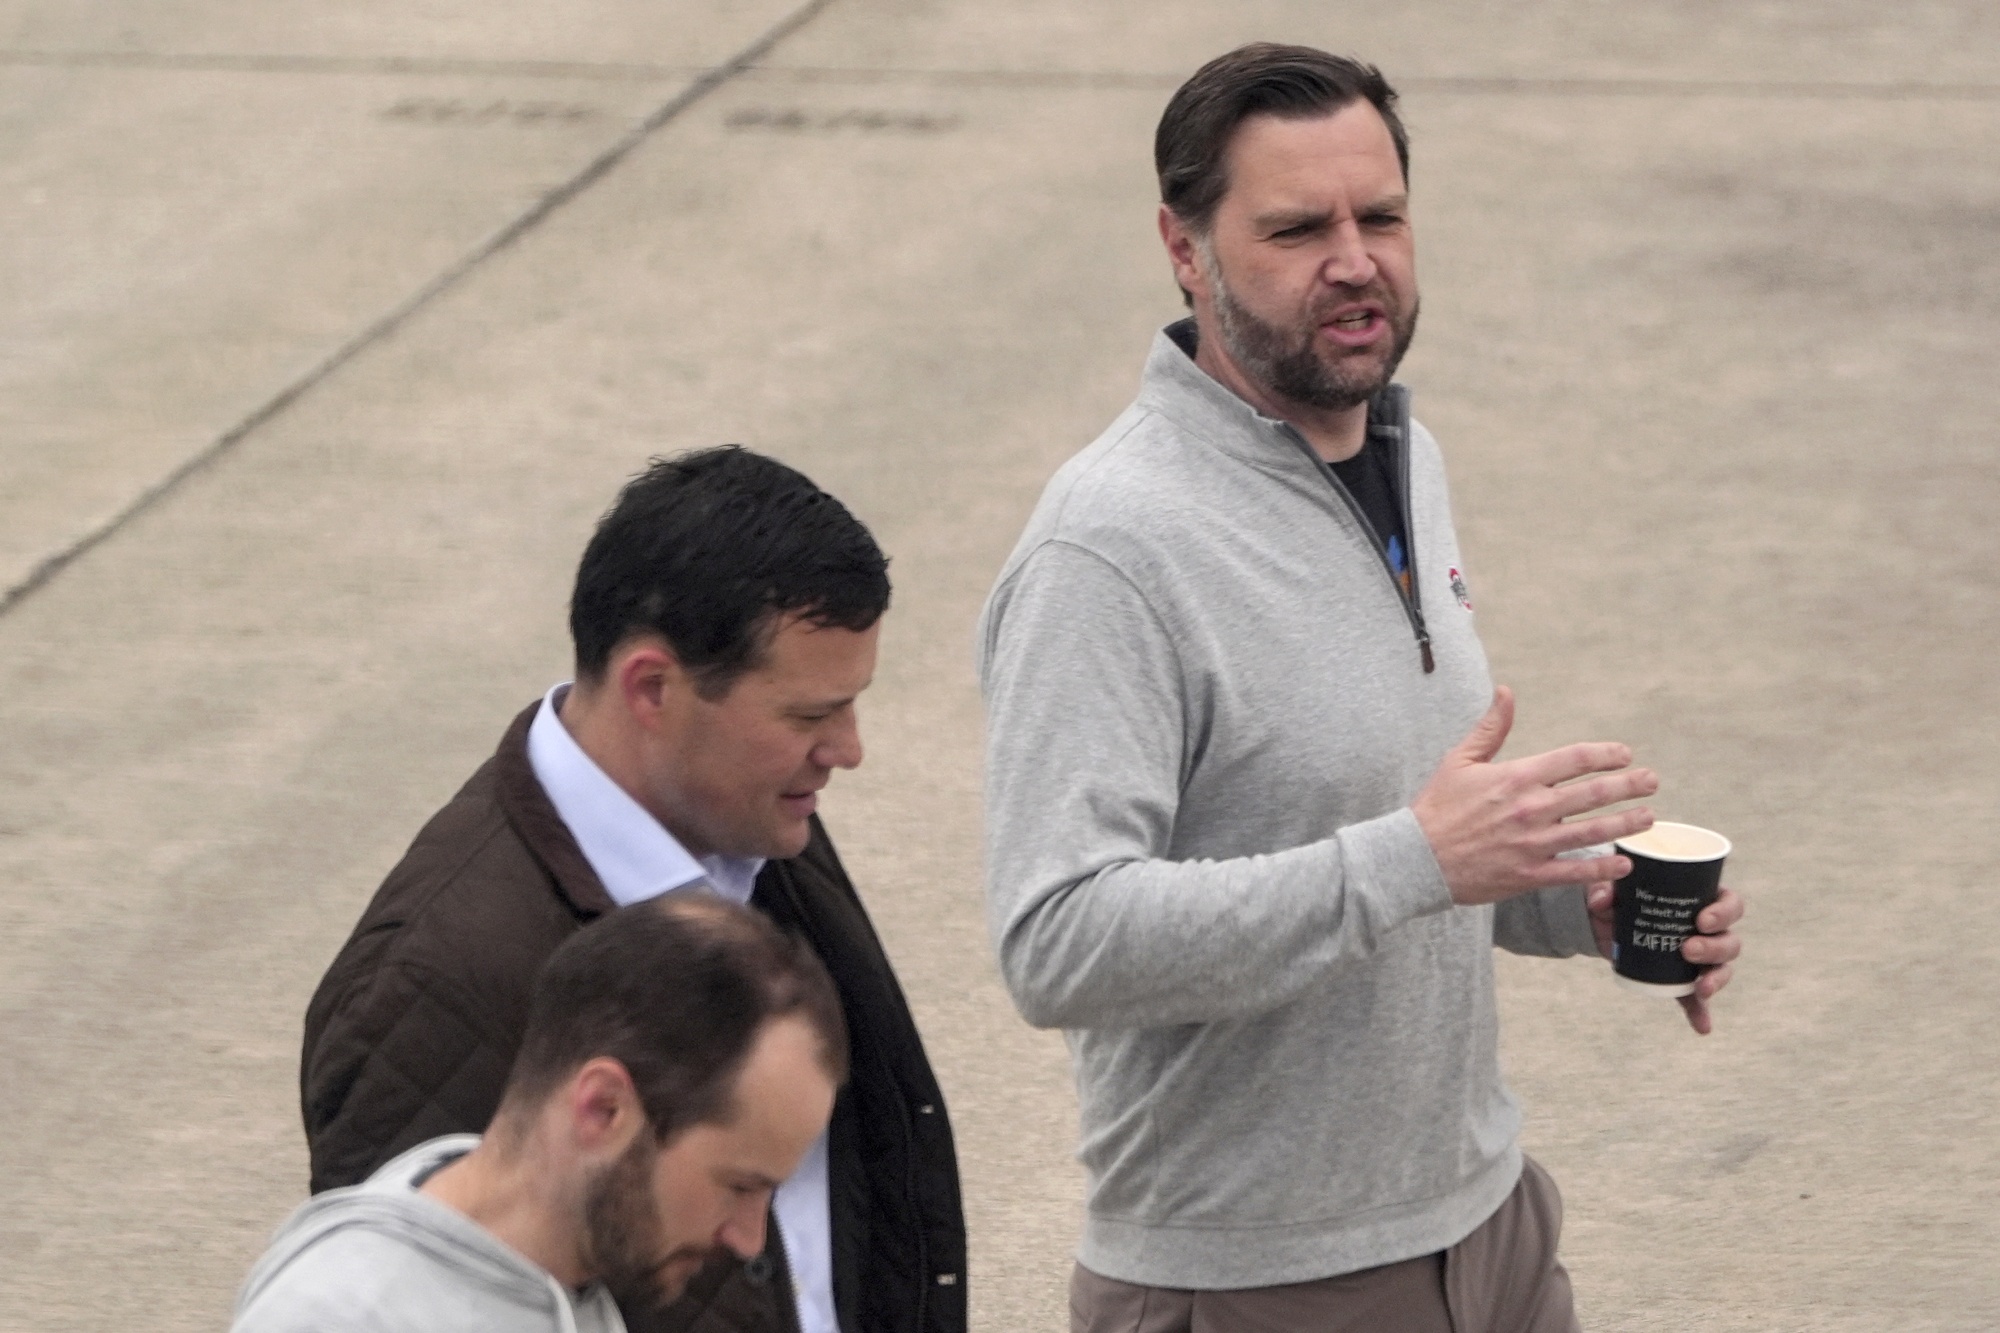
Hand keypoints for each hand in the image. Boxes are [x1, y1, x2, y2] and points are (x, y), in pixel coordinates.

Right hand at [1412, 686, 1656, 906]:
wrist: (1416, 858)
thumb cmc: (1436, 807)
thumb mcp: (1459, 760)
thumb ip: (1491, 728)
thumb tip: (1506, 692)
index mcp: (1517, 777)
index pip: (1575, 760)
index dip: (1606, 755)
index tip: (1623, 755)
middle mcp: (1531, 809)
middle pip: (1593, 794)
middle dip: (1629, 785)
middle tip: (1652, 781)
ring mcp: (1533, 844)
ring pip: (1592, 832)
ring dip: (1626, 823)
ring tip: (1648, 817)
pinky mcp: (1530, 875)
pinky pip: (1575, 872)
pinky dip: (1603, 869)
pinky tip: (1624, 864)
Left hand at [1587, 883, 1745, 1034]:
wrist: (1607, 925)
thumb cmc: (1622, 899)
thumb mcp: (1613, 891)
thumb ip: (1605, 892)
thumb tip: (1600, 901)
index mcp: (1702, 901)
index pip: (1730, 904)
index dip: (1724, 913)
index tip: (1702, 920)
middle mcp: (1709, 931)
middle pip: (1730, 941)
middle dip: (1715, 948)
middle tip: (1688, 949)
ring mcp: (1700, 958)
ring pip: (1722, 968)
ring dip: (1716, 978)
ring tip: (1700, 986)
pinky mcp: (1683, 980)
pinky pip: (1697, 998)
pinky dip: (1700, 1012)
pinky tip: (1701, 1026)